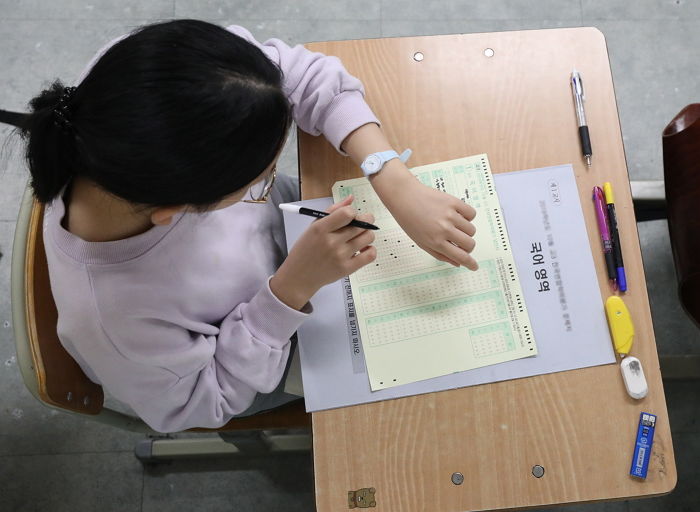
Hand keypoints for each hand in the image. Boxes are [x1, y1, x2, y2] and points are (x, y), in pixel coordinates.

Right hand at [271, 195, 376, 309]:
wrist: (299, 276)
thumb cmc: (306, 249)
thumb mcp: (313, 226)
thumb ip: (333, 210)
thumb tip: (352, 198)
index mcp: (321, 228)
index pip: (348, 213)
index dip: (353, 212)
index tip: (350, 216)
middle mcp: (331, 242)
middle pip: (362, 224)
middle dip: (365, 221)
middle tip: (361, 224)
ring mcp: (340, 256)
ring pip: (368, 237)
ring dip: (367, 234)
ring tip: (359, 237)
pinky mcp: (347, 269)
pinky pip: (370, 255)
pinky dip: (370, 249)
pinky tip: (362, 249)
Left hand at [381, 166, 477, 269]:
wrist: (404, 196)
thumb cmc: (409, 219)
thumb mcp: (421, 242)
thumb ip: (440, 254)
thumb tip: (457, 263)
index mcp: (435, 242)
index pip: (460, 257)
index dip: (470, 263)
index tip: (474, 266)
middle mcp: (444, 229)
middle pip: (470, 244)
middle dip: (467, 247)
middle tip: (460, 243)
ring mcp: (450, 215)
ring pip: (471, 230)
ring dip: (466, 231)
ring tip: (453, 225)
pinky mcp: (453, 202)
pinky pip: (471, 213)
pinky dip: (468, 217)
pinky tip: (457, 216)